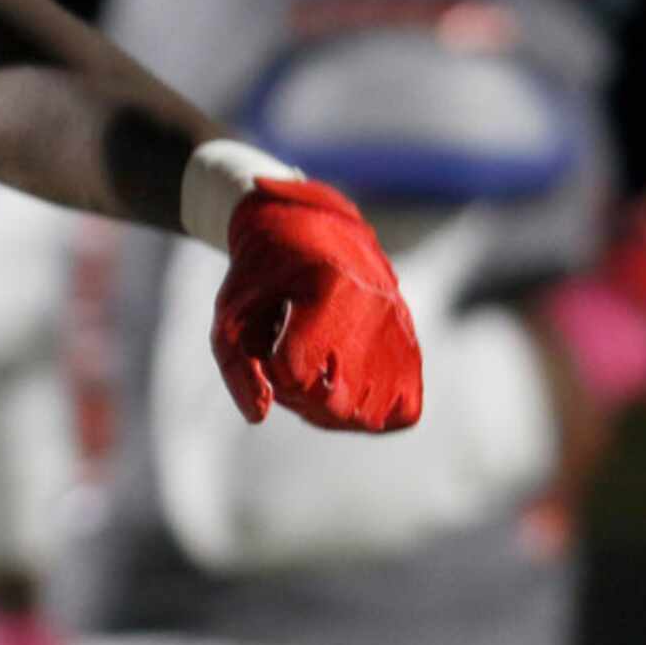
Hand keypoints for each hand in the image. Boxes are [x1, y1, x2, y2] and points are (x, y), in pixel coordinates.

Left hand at [212, 177, 423, 431]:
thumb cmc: (263, 272)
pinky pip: (402, 412)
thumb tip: (260, 416)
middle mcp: (376, 309)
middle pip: (335, 405)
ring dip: (328, 413)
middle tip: (284, 367)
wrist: (308, 226)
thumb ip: (236, 366)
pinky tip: (342, 389)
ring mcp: (401, 330)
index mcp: (329, 287)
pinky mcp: (412, 345)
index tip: (266, 347)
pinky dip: (370, 416)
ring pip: (369, 417)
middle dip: (297, 400)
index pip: (294, 373)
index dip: (269, 373)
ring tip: (311, 377)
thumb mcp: (233, 309)